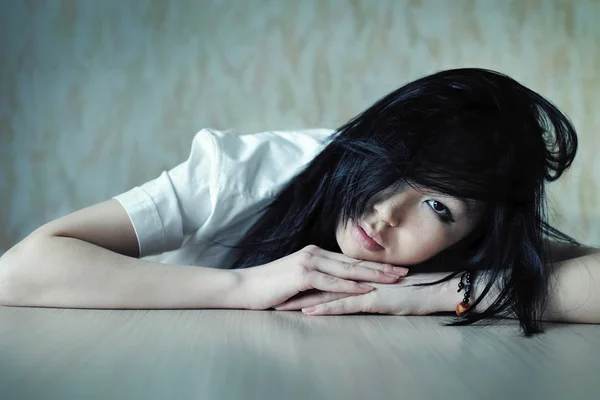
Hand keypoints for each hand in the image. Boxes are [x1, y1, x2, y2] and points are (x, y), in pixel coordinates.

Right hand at [236, 245, 408, 309]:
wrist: (245, 287)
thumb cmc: (269, 288)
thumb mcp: (297, 281)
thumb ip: (317, 281)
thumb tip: (336, 289)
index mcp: (315, 254)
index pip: (350, 260)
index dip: (374, 264)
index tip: (394, 268)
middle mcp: (314, 253)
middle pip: (355, 262)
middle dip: (382, 267)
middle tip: (405, 271)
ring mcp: (309, 262)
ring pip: (348, 269)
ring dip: (374, 275)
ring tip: (394, 279)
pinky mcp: (303, 274)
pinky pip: (332, 281)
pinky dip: (351, 285)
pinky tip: (367, 289)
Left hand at [273, 272, 458, 315]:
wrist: (434, 290)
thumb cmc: (412, 290)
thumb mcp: (382, 288)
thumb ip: (365, 286)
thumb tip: (351, 290)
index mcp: (357, 276)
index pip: (325, 277)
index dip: (304, 280)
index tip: (284, 285)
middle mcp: (356, 279)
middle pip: (319, 283)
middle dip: (295, 289)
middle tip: (273, 293)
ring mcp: (363, 288)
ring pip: (326, 294)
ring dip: (302, 300)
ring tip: (280, 305)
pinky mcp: (371, 300)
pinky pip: (343, 305)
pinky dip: (324, 308)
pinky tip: (308, 312)